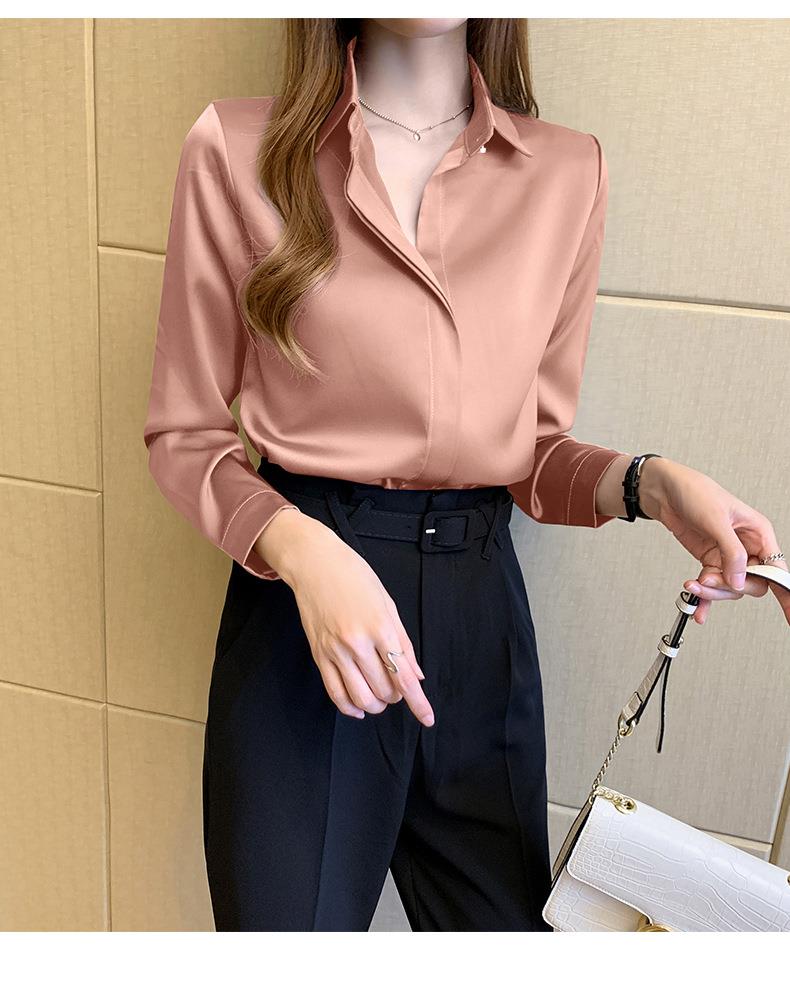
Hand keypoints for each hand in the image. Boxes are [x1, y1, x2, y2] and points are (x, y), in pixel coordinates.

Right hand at [256, 509, 434, 725]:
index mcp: (380, 627)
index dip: (418, 702)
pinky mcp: (319, 655)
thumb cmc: (355, 577)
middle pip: (384, 690)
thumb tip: (415, 674)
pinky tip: (359, 707)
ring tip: (381, 696)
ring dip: (376, 704)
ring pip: (361, 698)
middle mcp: (357, 643)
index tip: (428, 718)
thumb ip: (403, 642)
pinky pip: (335, 693)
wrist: (315, 565)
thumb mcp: (388, 604)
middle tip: (399, 685)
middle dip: (397, 696)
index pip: (403, 676)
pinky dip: (350, 707)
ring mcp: (335, 651)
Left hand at [638, 458, 789, 626]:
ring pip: (730, 586)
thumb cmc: (695, 492)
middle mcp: (746, 546)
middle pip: (751, 582)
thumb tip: (740, 580)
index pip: (777, 569)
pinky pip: (713, 586)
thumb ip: (731, 552)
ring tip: (693, 584)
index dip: (785, 591)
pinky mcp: (709, 560)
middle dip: (731, 586)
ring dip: (712, 590)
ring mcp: (727, 555)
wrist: (664, 491)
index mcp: (759, 533)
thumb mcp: (716, 520)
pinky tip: (698, 607)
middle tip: (708, 580)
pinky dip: (705, 597)